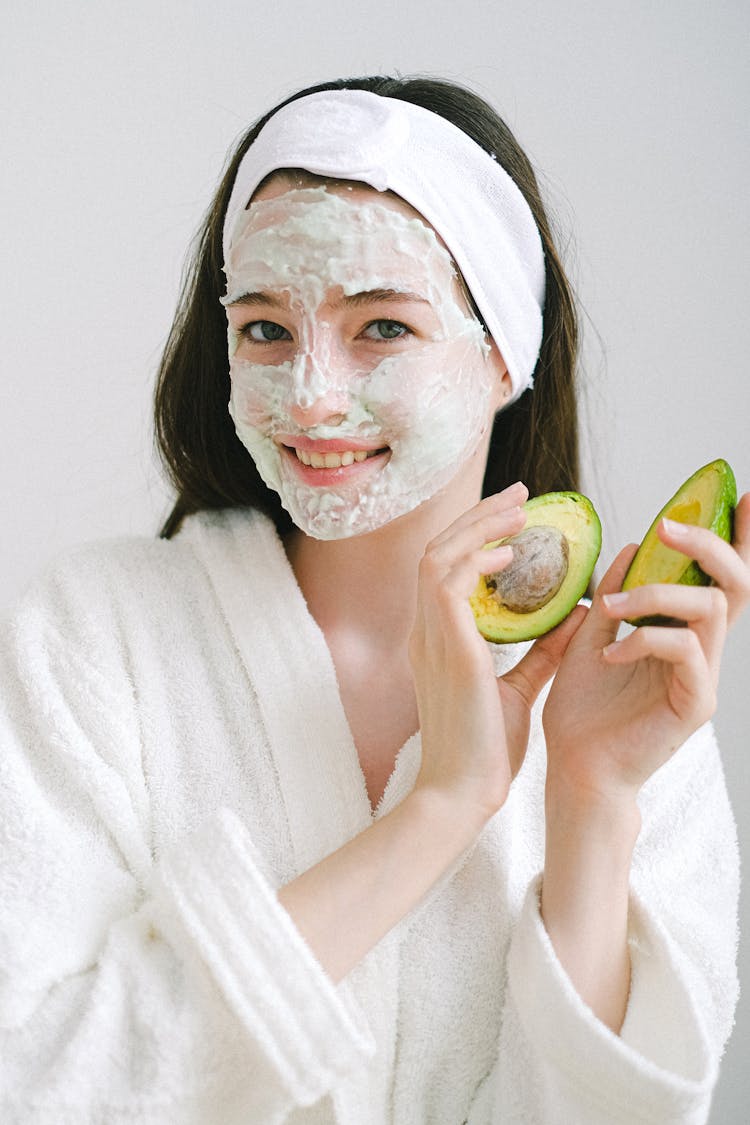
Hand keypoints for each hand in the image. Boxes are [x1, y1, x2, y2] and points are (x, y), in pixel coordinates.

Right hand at [409, 482, 580, 824]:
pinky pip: (448, 582)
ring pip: (438, 556)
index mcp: (437, 640)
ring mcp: (428, 637)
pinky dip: (475, 560)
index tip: (514, 517)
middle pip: (437, 549)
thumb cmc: (485, 750)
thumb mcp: (519, 690)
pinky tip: (509, 554)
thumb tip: (578, 618)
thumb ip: (542, 653)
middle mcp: (425, 632)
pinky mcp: (445, 647)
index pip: (445, 568)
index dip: (476, 535)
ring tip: (518, 511)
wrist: (460, 794)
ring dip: (477, 527)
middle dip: (477, 516)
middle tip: (519, 495)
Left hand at [542, 491, 749, 800]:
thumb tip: (630, 546)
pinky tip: (612, 654)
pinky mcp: (695, 704)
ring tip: (613, 608)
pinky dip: (646, 640)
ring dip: (657, 595)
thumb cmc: (584, 711)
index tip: (746, 496)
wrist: (575, 768)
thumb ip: (615, 595)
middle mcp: (702, 651)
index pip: (719, 578)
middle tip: (668, 527)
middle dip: (708, 545)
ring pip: (709, 608)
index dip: (739, 538)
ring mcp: (704, 678)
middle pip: (735, 584)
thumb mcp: (592, 637)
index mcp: (681, 633)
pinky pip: (687, 651)